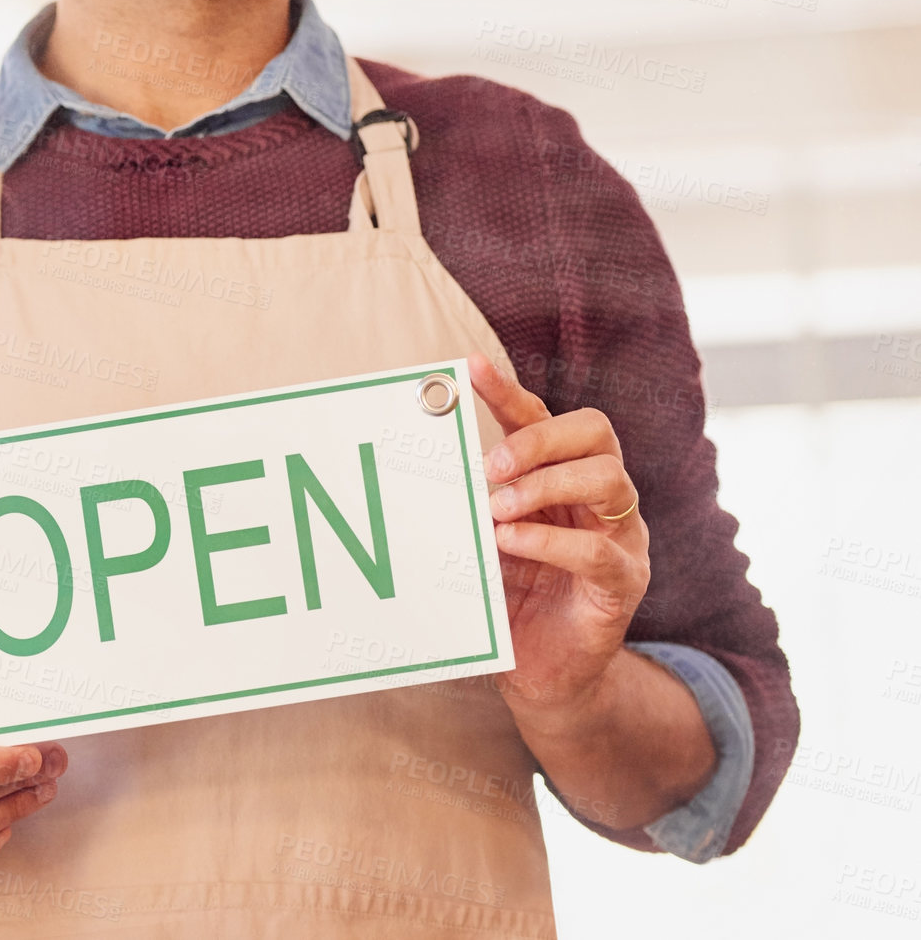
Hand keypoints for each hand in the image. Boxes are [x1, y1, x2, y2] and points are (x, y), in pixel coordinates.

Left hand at [467, 353, 650, 723]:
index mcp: (565, 480)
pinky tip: (509, 542)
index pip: (546, 419)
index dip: (510, 392)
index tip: (469, 369)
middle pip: (595, 434)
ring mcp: (621, 540)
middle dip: (538, 439)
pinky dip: (549, 541)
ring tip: (498, 508)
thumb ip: (468, 504)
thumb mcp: (482, 541)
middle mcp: (602, 500)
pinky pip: (598, 551)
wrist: (542, 677)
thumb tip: (424, 460)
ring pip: (609, 480)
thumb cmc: (511, 601)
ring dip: (545, 485)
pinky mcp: (622, 585)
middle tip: (491, 464)